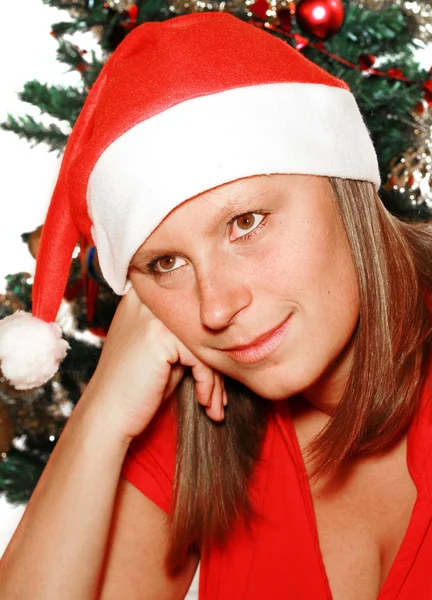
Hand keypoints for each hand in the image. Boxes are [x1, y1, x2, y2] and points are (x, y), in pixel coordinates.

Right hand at [81, 286, 226, 441]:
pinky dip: (208, 384)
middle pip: (201, 326)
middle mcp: (147, 299)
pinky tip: (205, 403)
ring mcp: (152, 314)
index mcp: (146, 296)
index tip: (219, 375)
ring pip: (204, 343)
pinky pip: (201, 358)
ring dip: (216, 379)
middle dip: (216, 363)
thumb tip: (229, 332)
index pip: (194, 311)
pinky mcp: (159, 334)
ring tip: (215, 404)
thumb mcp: (164, 352)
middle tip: (220, 395)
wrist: (108, 414)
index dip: (210, 341)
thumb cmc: (137, 387)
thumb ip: (187, 334)